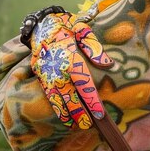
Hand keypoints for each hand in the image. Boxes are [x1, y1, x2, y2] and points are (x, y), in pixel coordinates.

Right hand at [30, 13, 113, 128]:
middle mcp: (58, 69)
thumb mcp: (83, 31)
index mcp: (70, 57)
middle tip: (89, 124)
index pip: (83, 83)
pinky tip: (65, 117)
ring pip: (58, 99)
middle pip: (70, 96)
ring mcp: (47, 75)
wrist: (42, 25)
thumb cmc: (67, 28)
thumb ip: (95, 49)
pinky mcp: (40, 77)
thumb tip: (109, 64)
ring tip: (78, 125)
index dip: (91, 99)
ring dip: (67, 114)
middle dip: (79, 112)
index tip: (100, 112)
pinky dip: (56, 108)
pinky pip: (49, 96)